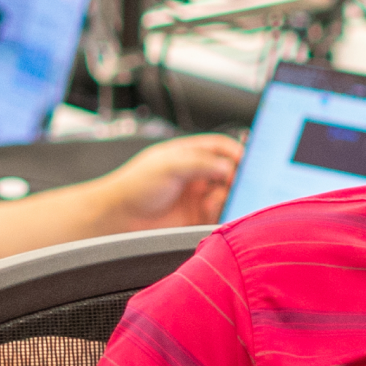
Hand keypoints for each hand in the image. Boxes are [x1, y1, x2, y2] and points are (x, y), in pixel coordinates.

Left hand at [102, 134, 242, 230]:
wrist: (119, 217)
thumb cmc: (135, 186)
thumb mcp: (169, 165)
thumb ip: (201, 163)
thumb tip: (229, 165)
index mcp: (189, 154)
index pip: (221, 147)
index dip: (236, 151)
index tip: (246, 161)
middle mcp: (196, 174)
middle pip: (229, 171)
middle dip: (235, 177)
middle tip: (235, 183)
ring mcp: (198, 196)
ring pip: (226, 193)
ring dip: (226, 196)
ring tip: (212, 199)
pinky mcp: (197, 217)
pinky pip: (219, 213)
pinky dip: (220, 212)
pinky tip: (208, 211)